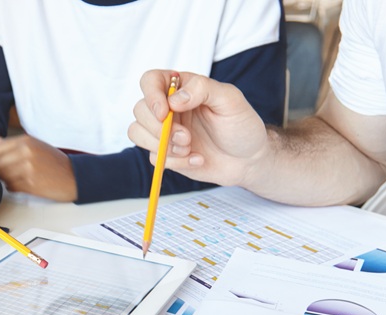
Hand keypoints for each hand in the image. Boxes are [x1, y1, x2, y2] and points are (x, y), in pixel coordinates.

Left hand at [0, 134, 77, 201]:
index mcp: (26, 141)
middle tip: (12, 172)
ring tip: (19, 178)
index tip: (4, 161)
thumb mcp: (37, 146)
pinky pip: (10, 187)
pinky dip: (14, 187)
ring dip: (7, 179)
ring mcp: (27, 169)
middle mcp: (25, 153)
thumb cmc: (55, 162)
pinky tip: (24, 184)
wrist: (74, 177)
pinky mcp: (30, 184)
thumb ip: (14, 143)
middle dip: (1, 169)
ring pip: (2, 176)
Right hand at [128, 70, 269, 187]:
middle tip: (186, 138)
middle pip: (140, 110)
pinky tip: (197, 159)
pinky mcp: (165, 153)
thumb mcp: (230, 99)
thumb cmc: (242, 125)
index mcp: (182, 88)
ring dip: (162, 146)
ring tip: (189, 148)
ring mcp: (164, 131)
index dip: (151, 96)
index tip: (164, 113)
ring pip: (137, 133)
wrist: (248, 160)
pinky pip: (153, 157)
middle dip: (160, 128)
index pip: (150, 80)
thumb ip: (203, 89)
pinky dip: (175, 162)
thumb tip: (174, 99)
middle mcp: (169, 107)